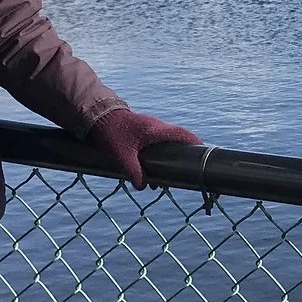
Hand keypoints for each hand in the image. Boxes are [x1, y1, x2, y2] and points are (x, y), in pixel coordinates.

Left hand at [86, 107, 202, 188]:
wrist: (97, 114)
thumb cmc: (111, 132)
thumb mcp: (122, 155)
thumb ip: (134, 172)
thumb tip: (143, 187)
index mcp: (156, 131)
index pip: (182, 134)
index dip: (195, 142)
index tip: (204, 151)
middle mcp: (156, 127)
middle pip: (177, 139)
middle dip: (182, 154)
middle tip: (186, 169)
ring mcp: (149, 126)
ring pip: (165, 142)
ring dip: (168, 156)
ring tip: (163, 178)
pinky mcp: (141, 129)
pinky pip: (156, 141)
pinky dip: (158, 153)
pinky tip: (149, 167)